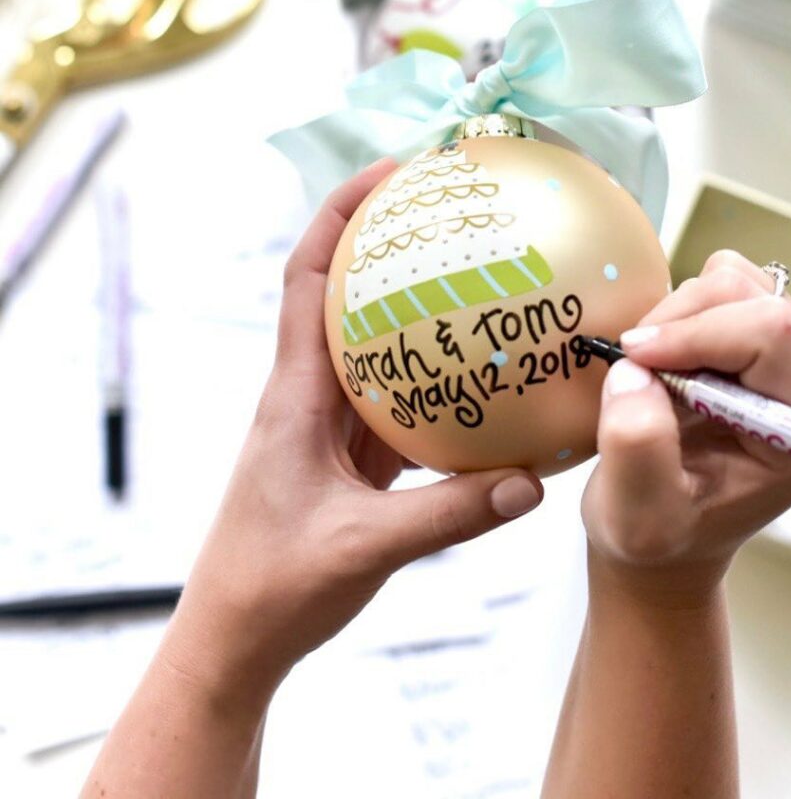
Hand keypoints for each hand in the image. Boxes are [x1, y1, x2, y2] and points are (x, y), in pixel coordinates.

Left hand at [159, 159, 543, 704]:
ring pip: (375, 349)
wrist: (237, 638)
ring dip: (415, 311)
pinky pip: (399, 403)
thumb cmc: (275, 586)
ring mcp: (331, 427)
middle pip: (345, 296)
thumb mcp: (365, 547)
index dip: (337, 217)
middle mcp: (311, 397)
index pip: (307, 280)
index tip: (387, 174)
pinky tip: (484, 383)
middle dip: (387, 244)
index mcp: (295, 397)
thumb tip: (531, 483)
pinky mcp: (352, 458)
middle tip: (448, 210)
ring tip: (477, 281)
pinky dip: (436, 383)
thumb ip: (450, 516)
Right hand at [582, 249, 790, 606]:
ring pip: (734, 279)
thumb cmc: (663, 535)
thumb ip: (638, 450)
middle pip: (750, 296)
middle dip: (677, 322)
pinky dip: (681, 312)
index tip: (632, 361)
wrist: (671, 535)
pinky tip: (668, 362)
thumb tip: (634, 372)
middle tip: (633, 371)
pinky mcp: (766, 337)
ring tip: (652, 374)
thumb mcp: (639, 516)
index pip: (772, 333)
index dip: (694, 334)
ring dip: (676, 317)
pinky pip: (721, 284)